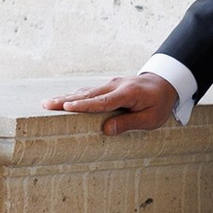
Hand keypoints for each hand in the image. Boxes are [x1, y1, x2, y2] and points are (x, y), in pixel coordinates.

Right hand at [44, 71, 179, 136]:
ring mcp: (111, 84)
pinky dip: (75, 96)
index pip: (102, 101)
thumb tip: (106, 130)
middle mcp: (116, 86)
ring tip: (47, 103)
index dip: (84, 105)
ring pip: (85, 92)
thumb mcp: (151, 118)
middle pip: (88, 94)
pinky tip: (62, 100)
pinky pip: (89, 92)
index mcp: (127, 94)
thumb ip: (129, 123)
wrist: (166, 82)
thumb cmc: (159, 103)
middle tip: (46, 104)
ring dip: (66, 97)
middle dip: (66, 100)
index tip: (66, 107)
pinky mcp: (109, 86)